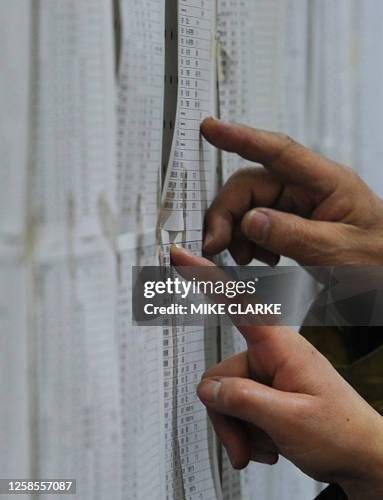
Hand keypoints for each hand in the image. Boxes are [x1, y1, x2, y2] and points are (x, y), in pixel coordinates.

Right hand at [170, 247, 382, 498]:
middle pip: (222, 374)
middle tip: (246, 446)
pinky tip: (269, 444)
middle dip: (228, 415)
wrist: (364, 457)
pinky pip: (238, 407)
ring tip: (265, 447)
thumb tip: (208, 389)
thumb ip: (243, 400)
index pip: (238, 302)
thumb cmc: (343, 433)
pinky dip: (247, 431)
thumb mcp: (290, 420)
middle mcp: (272, 354)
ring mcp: (270, 373)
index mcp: (281, 346)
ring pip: (227, 396)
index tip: (181, 256)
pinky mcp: (269, 391)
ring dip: (240, 428)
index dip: (206, 276)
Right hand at [201, 117, 382, 264]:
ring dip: (236, 232)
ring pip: (248, 206)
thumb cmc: (378, 257)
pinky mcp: (291, 220)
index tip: (211, 128)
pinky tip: (260, 258)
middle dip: (227, 213)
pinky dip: (248, 241)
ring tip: (245, 258)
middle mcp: (307, 187)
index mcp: (328, 181)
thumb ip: (292, 236)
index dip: (242, 137)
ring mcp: (298, 203)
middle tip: (214, 243)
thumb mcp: (338, 251)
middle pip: (251, 185)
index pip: (280, 151)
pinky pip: (256, 223)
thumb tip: (249, 221)